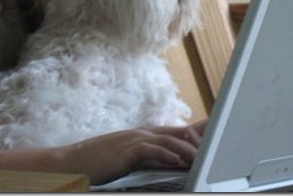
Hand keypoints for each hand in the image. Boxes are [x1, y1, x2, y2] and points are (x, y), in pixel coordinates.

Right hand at [61, 119, 207, 184]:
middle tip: (221, 144)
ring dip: (188, 149)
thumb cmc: (100, 162)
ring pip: (169, 139)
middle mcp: (143, 133)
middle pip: (179, 131)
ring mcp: (134, 140)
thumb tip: (171, 163)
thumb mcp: (129, 158)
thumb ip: (149, 157)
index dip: (199, 131)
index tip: (218, 133)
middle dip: (201, 138)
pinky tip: (177, 161)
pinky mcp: (126, 151)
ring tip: (204, 157)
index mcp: (145, 135)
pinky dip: (166, 154)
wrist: (72, 162)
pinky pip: (150, 150)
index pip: (178, 130)